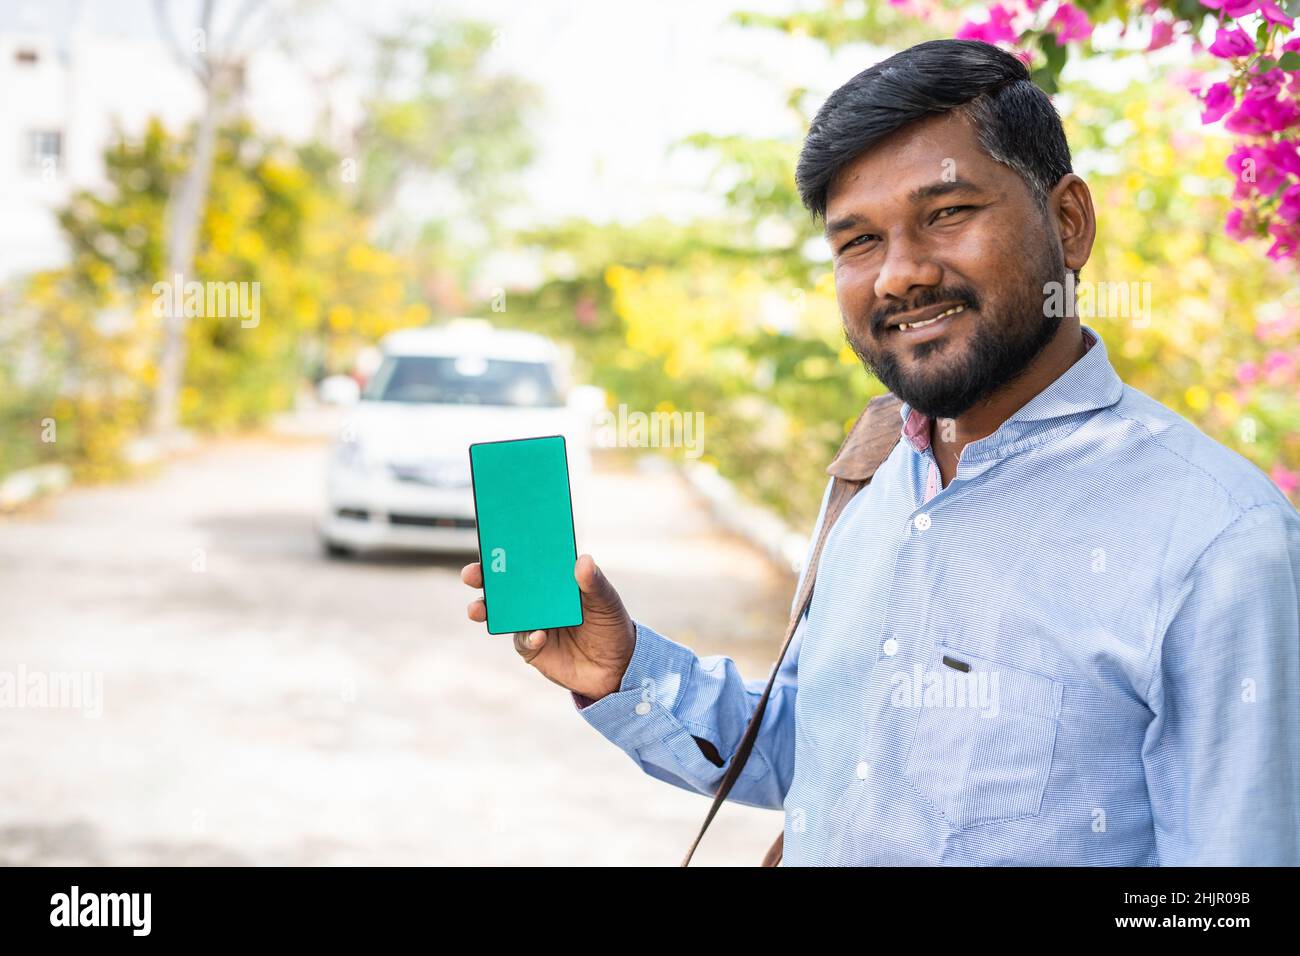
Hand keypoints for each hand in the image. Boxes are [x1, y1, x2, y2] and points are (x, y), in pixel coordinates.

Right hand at [462, 553, 635, 701]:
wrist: (616, 668)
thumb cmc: (611, 626)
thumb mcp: (607, 602)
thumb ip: (594, 583)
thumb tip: (583, 560)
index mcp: (552, 580)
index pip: (526, 560)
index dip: (507, 549)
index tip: (491, 539)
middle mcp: (537, 599)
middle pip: (504, 584)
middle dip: (483, 577)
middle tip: (472, 574)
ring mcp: (531, 622)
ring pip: (502, 612)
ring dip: (486, 608)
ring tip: (478, 609)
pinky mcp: (532, 647)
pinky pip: (522, 639)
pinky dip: (528, 636)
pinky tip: (539, 636)